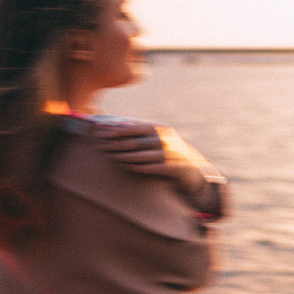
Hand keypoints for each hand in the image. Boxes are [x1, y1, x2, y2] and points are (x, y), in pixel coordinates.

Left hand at [91, 120, 224, 215]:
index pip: (134, 128)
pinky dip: (135, 166)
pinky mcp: (171, 168)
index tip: (102, 133)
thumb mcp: (159, 137)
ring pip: (140, 155)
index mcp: (160, 129)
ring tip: (110, 156)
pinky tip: (124, 165)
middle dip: (116, 145)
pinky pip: (149, 167)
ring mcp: (169, 154)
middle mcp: (165, 140)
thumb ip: (141, 131)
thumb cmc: (168, 151)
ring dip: (123, 156)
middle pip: (135, 142)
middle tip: (101, 147)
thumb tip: (115, 125)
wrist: (192, 168)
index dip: (117, 131)